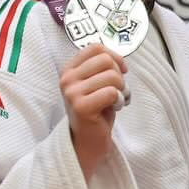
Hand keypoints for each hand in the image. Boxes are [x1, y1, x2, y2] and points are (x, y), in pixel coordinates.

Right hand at [61, 44, 127, 180]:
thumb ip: (102, 68)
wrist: (88, 141)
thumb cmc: (97, 111)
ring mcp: (71, 92)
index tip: (121, 71)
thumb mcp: (96, 83)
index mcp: (69, 69)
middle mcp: (67, 78)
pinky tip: (114, 109)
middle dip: (120, 75)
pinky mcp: (81, 106)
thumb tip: (119, 58)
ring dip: (122, 89)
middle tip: (117, 91)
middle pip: (106, 60)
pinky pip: (111, 92)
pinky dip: (119, 100)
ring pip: (112, 76)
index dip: (115, 57)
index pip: (96, 48)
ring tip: (116, 101)